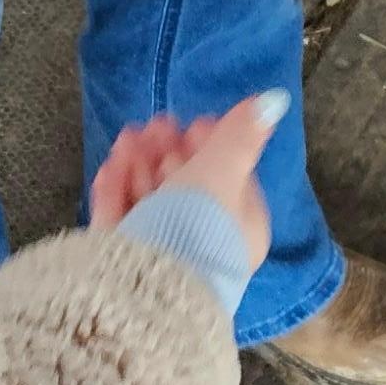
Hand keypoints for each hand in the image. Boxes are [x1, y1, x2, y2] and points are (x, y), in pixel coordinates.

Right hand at [90, 94, 282, 270]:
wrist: (144, 284)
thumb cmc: (195, 226)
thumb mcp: (223, 172)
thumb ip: (241, 136)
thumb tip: (275, 100)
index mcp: (238, 228)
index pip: (229, 180)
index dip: (212, 148)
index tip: (194, 123)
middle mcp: (204, 243)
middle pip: (187, 188)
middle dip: (169, 151)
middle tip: (155, 123)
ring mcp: (164, 252)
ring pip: (152, 200)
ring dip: (140, 162)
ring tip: (129, 135)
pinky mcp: (124, 259)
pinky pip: (122, 218)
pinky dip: (117, 188)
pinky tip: (110, 164)